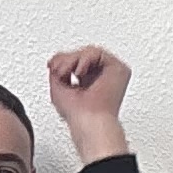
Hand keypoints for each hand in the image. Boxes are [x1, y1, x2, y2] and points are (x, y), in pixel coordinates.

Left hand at [45, 45, 134, 160]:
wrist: (88, 120)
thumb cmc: (77, 114)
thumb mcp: (58, 87)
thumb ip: (57, 69)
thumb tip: (56, 59)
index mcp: (91, 83)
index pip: (79, 61)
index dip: (64, 60)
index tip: (53, 66)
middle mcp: (103, 78)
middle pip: (83, 55)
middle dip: (66, 60)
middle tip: (60, 71)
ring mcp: (111, 73)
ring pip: (89, 52)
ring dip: (73, 60)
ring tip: (68, 73)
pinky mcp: (119, 69)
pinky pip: (98, 53)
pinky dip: (83, 59)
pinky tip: (79, 73)